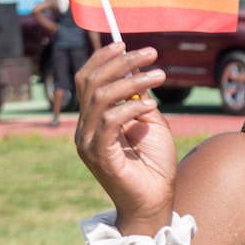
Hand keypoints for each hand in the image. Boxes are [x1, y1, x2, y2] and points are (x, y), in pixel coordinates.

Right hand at [74, 42, 177, 224]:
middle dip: (121, 62)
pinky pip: (109, 121)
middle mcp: (85, 129)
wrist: (154, 202)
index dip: (103, 58)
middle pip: (92, 83)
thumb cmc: (154, 166)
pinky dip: (130, 108)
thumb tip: (138, 73)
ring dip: (131, 82)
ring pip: (100, 98)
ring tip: (159, 75)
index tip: (124, 43)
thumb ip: (140, 100)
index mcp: (93, 120)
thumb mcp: (151, 124)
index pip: (88, 80)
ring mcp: (88, 142)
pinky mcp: (98, 155)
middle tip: (150, 53)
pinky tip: (151, 105)